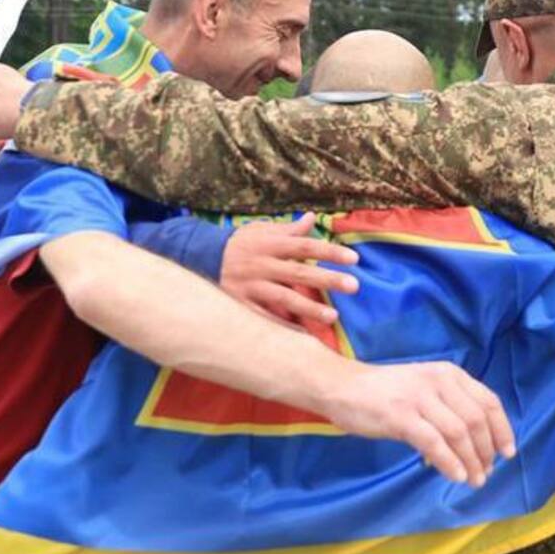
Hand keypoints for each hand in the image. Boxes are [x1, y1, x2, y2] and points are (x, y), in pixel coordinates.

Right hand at [222, 216, 360, 327]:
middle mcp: (262, 264)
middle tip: (354, 286)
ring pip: (283, 297)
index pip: (304, 246)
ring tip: (333, 317)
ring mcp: (251, 285)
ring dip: (309, 308)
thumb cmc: (239, 244)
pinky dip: (283, 326)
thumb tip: (313, 218)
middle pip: (299, 273)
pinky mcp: (241, 303)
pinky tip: (303, 336)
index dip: (329, 252)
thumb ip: (289, 229)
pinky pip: (264, 318)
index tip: (354, 259)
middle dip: (327, 280)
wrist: (200, 257)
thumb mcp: (261, 230)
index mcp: (270, 244)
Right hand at [317, 359, 514, 487]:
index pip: (488, 401)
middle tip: (487, 472)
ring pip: (459, 433)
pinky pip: (435, 444)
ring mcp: (420, 399)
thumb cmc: (383, 391)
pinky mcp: (401, 417)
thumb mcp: (423, 387)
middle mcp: (439, 382)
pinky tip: (456, 476)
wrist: (340, 386)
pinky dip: (450, 463)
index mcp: (448, 374)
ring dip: (472, 461)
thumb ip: (449, 406)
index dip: (503, 429)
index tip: (508, 452)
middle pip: (477, 420)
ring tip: (475, 480)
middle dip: (487, 451)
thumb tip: (475, 442)